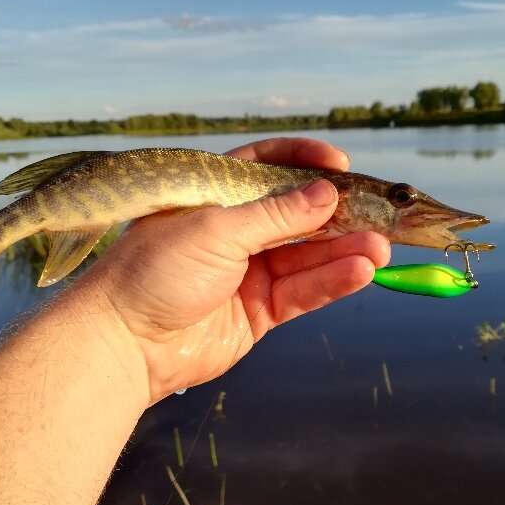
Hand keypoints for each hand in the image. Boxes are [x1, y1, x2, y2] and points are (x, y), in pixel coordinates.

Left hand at [79, 138, 389, 403]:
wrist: (124, 341)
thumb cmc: (156, 269)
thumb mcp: (217, 230)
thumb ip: (277, 216)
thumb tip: (327, 194)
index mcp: (215, 197)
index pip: (266, 167)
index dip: (303, 162)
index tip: (340, 165)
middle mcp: (234, 231)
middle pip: (296, 216)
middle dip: (337, 214)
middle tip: (378, 213)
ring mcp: (248, 272)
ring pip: (306, 257)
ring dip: (344, 250)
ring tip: (380, 246)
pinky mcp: (259, 312)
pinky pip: (302, 292)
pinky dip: (332, 281)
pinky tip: (361, 270)